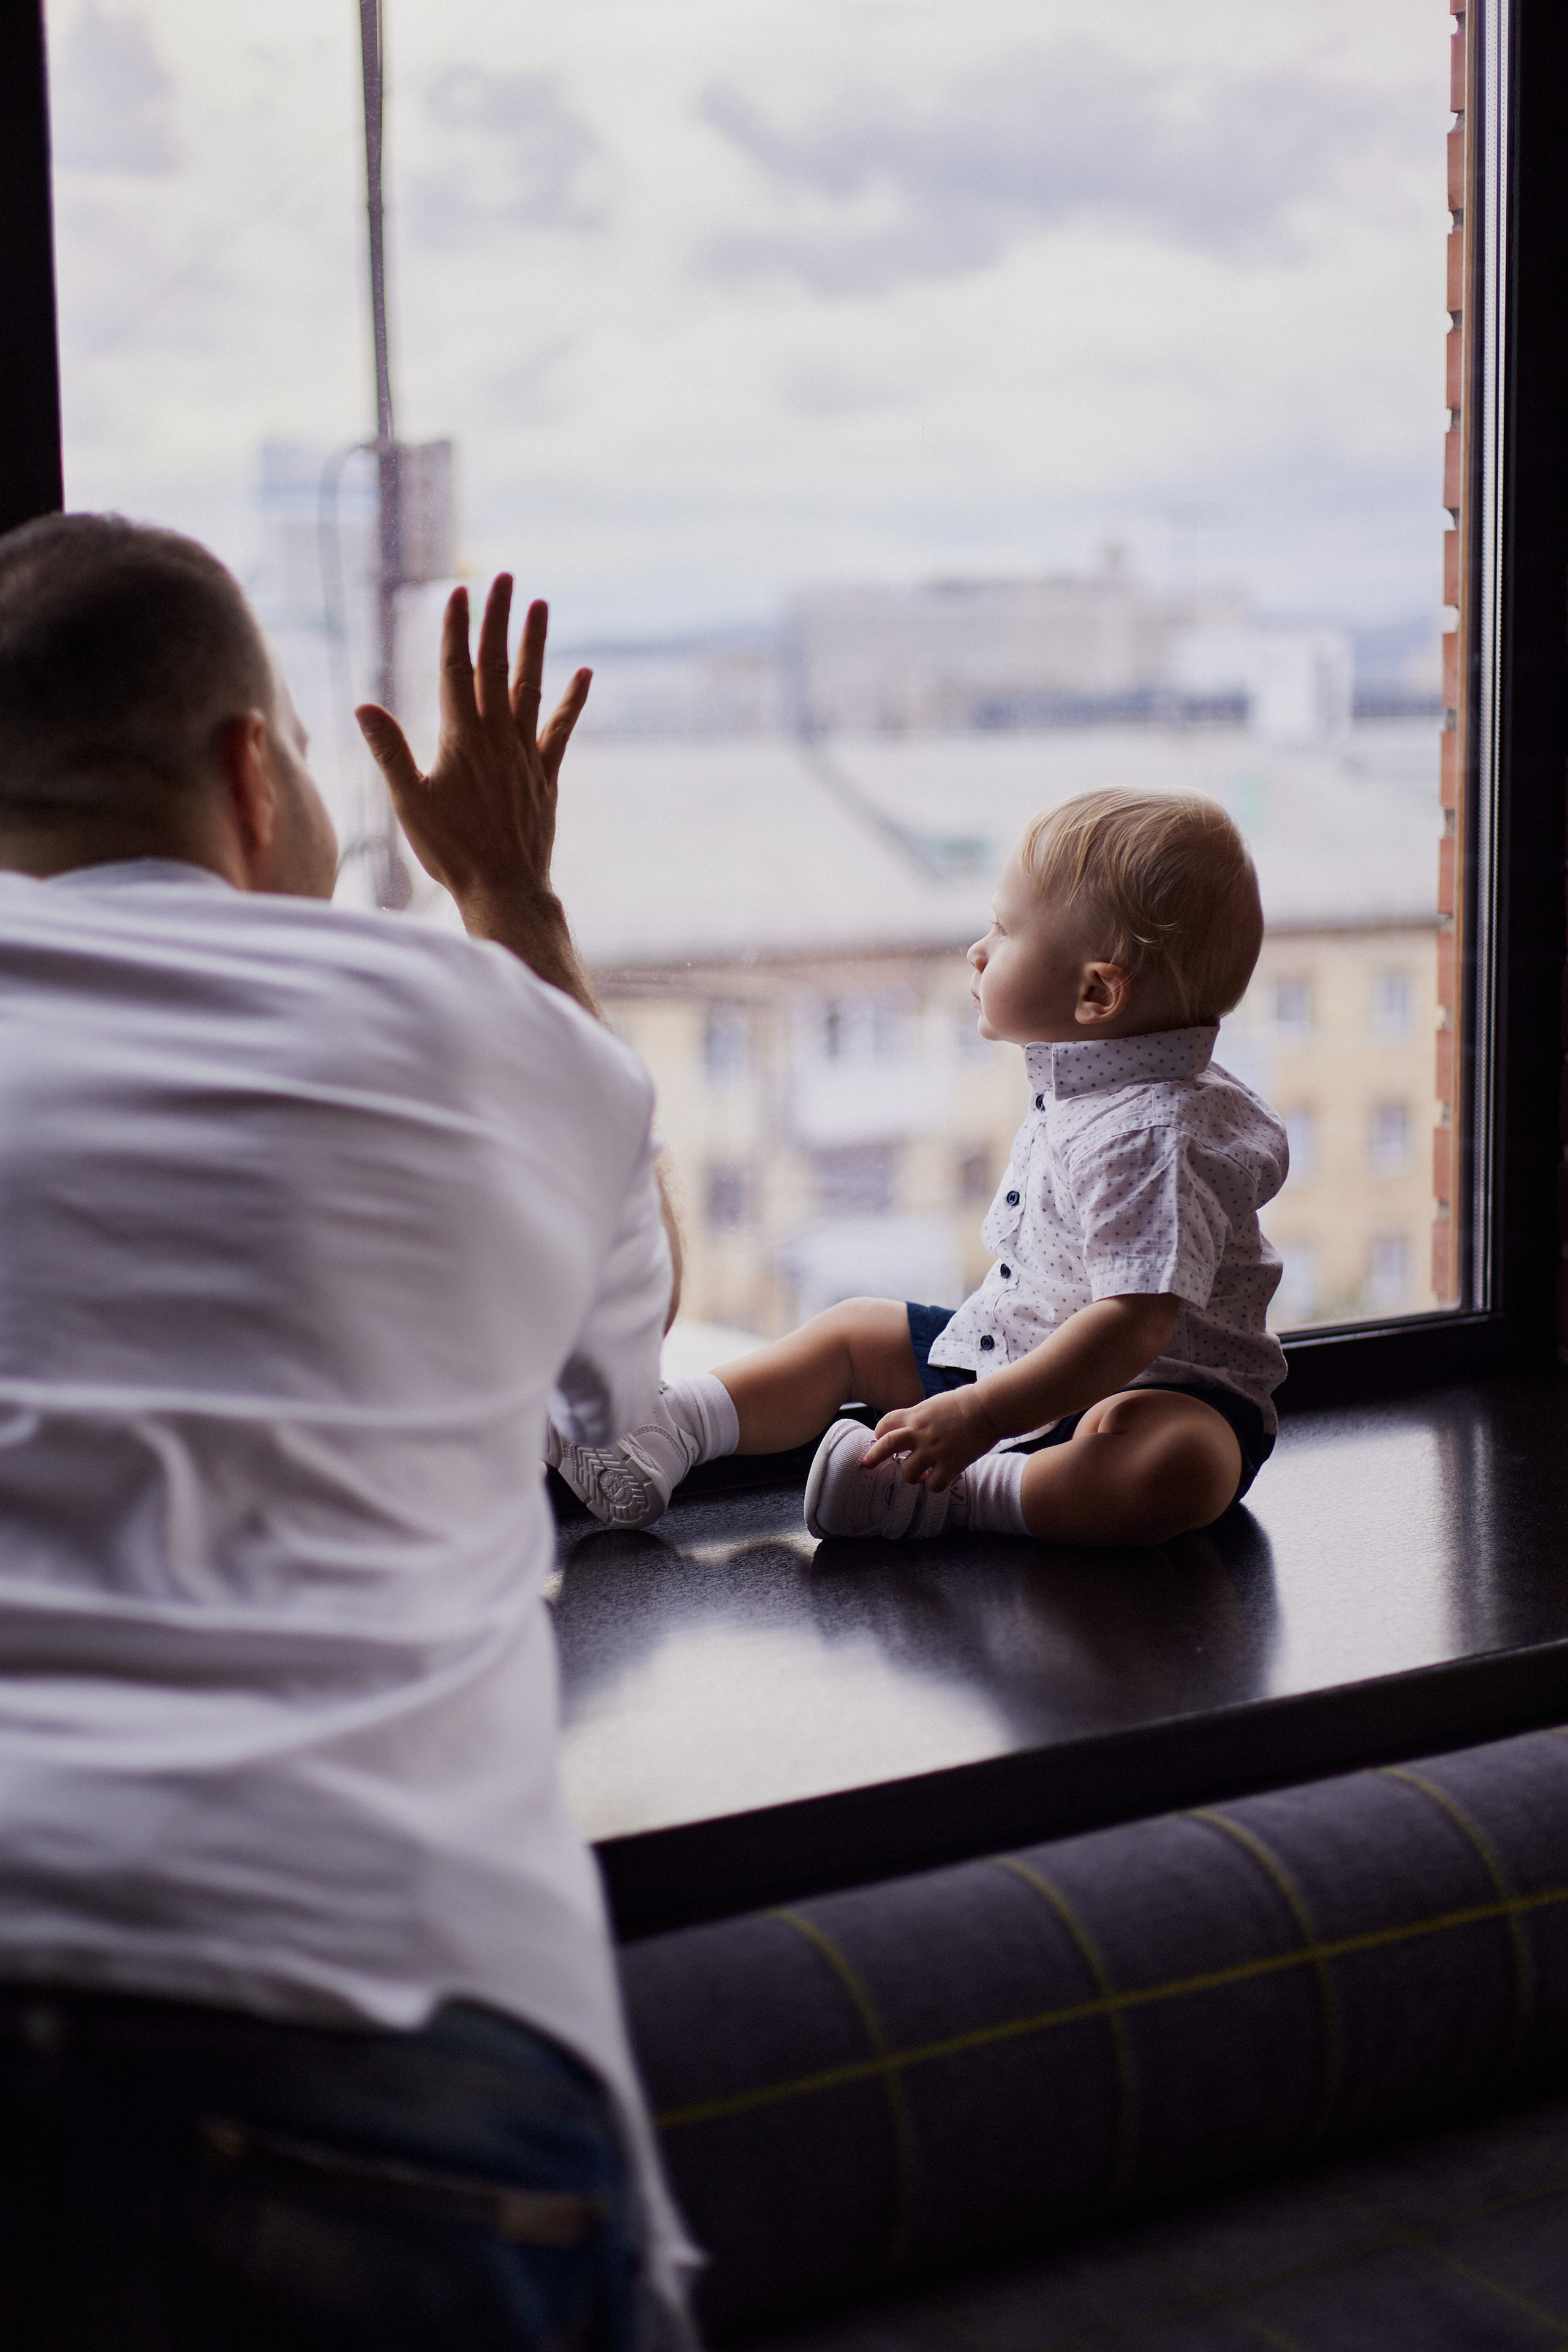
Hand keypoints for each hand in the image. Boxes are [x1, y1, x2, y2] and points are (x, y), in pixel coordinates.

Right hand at [355, 576, 588, 925]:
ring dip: (534, 644)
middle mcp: (497, 737)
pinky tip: (584, 671)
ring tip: (540, 605)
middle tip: (504, 577)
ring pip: (531, 686)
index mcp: (460, 738)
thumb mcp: (410, 802)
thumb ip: (390, 751)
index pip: (456, 670)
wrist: (505, 888)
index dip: (456, 629)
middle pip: (496, 665)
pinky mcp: (546, 774)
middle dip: (498, 619)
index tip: (459, 592)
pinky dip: (573, 699)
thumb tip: (364, 706)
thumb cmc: (451, 850)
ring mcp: (526, 753)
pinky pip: (561, 728)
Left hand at [860, 1384, 998, 1493]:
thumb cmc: (964, 1404)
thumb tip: (910, 1428)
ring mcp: (934, 1450)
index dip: (880, 1433)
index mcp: (916, 1416)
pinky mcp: (951, 1463)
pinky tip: (939, 1480)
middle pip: (887, 1444)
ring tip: (920, 1475)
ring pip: (908, 1472)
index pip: (885, 1424)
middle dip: (874, 1456)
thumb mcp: (933, 1405)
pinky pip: (934, 1485)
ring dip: (911, 1477)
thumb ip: (919, 1417)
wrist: (988, 1408)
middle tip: (867, 1464)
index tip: (880, 1440)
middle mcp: (920, 1433)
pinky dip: (934, 1486)